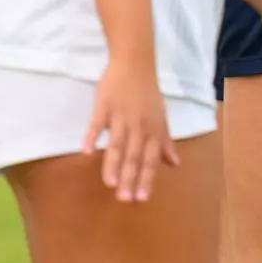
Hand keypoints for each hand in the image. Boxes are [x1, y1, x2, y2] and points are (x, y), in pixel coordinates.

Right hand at [82, 56, 176, 202]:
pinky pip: (97, 124)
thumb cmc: (147, 93)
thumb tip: (174, 164)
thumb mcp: (161, 116)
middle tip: (125, 199)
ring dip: (113, 164)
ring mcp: (120, 115)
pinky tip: (87, 151)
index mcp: (153, 128)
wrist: (135, 63)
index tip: (141, 198)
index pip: (150, 158)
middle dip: (129, 178)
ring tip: (109, 184)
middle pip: (133, 155)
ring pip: (117, 143)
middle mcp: (139, 125)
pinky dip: (91, 136)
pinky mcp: (103, 106)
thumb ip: (164, 141)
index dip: (146, 178)